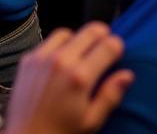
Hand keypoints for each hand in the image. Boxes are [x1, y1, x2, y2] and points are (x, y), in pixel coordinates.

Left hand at [5, 23, 133, 133]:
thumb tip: (127, 75)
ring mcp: (41, 57)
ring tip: (86, 47)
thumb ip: (110, 94)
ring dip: (79, 36)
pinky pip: (47, 41)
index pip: (105, 48)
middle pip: (86, 33)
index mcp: (79, 77)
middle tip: (107, 37)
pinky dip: (60, 43)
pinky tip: (65, 55)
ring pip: (65, 33)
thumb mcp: (93, 119)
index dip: (116, 44)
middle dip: (100, 33)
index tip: (120, 45)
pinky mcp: (28, 58)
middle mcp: (60, 61)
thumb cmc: (63, 131)